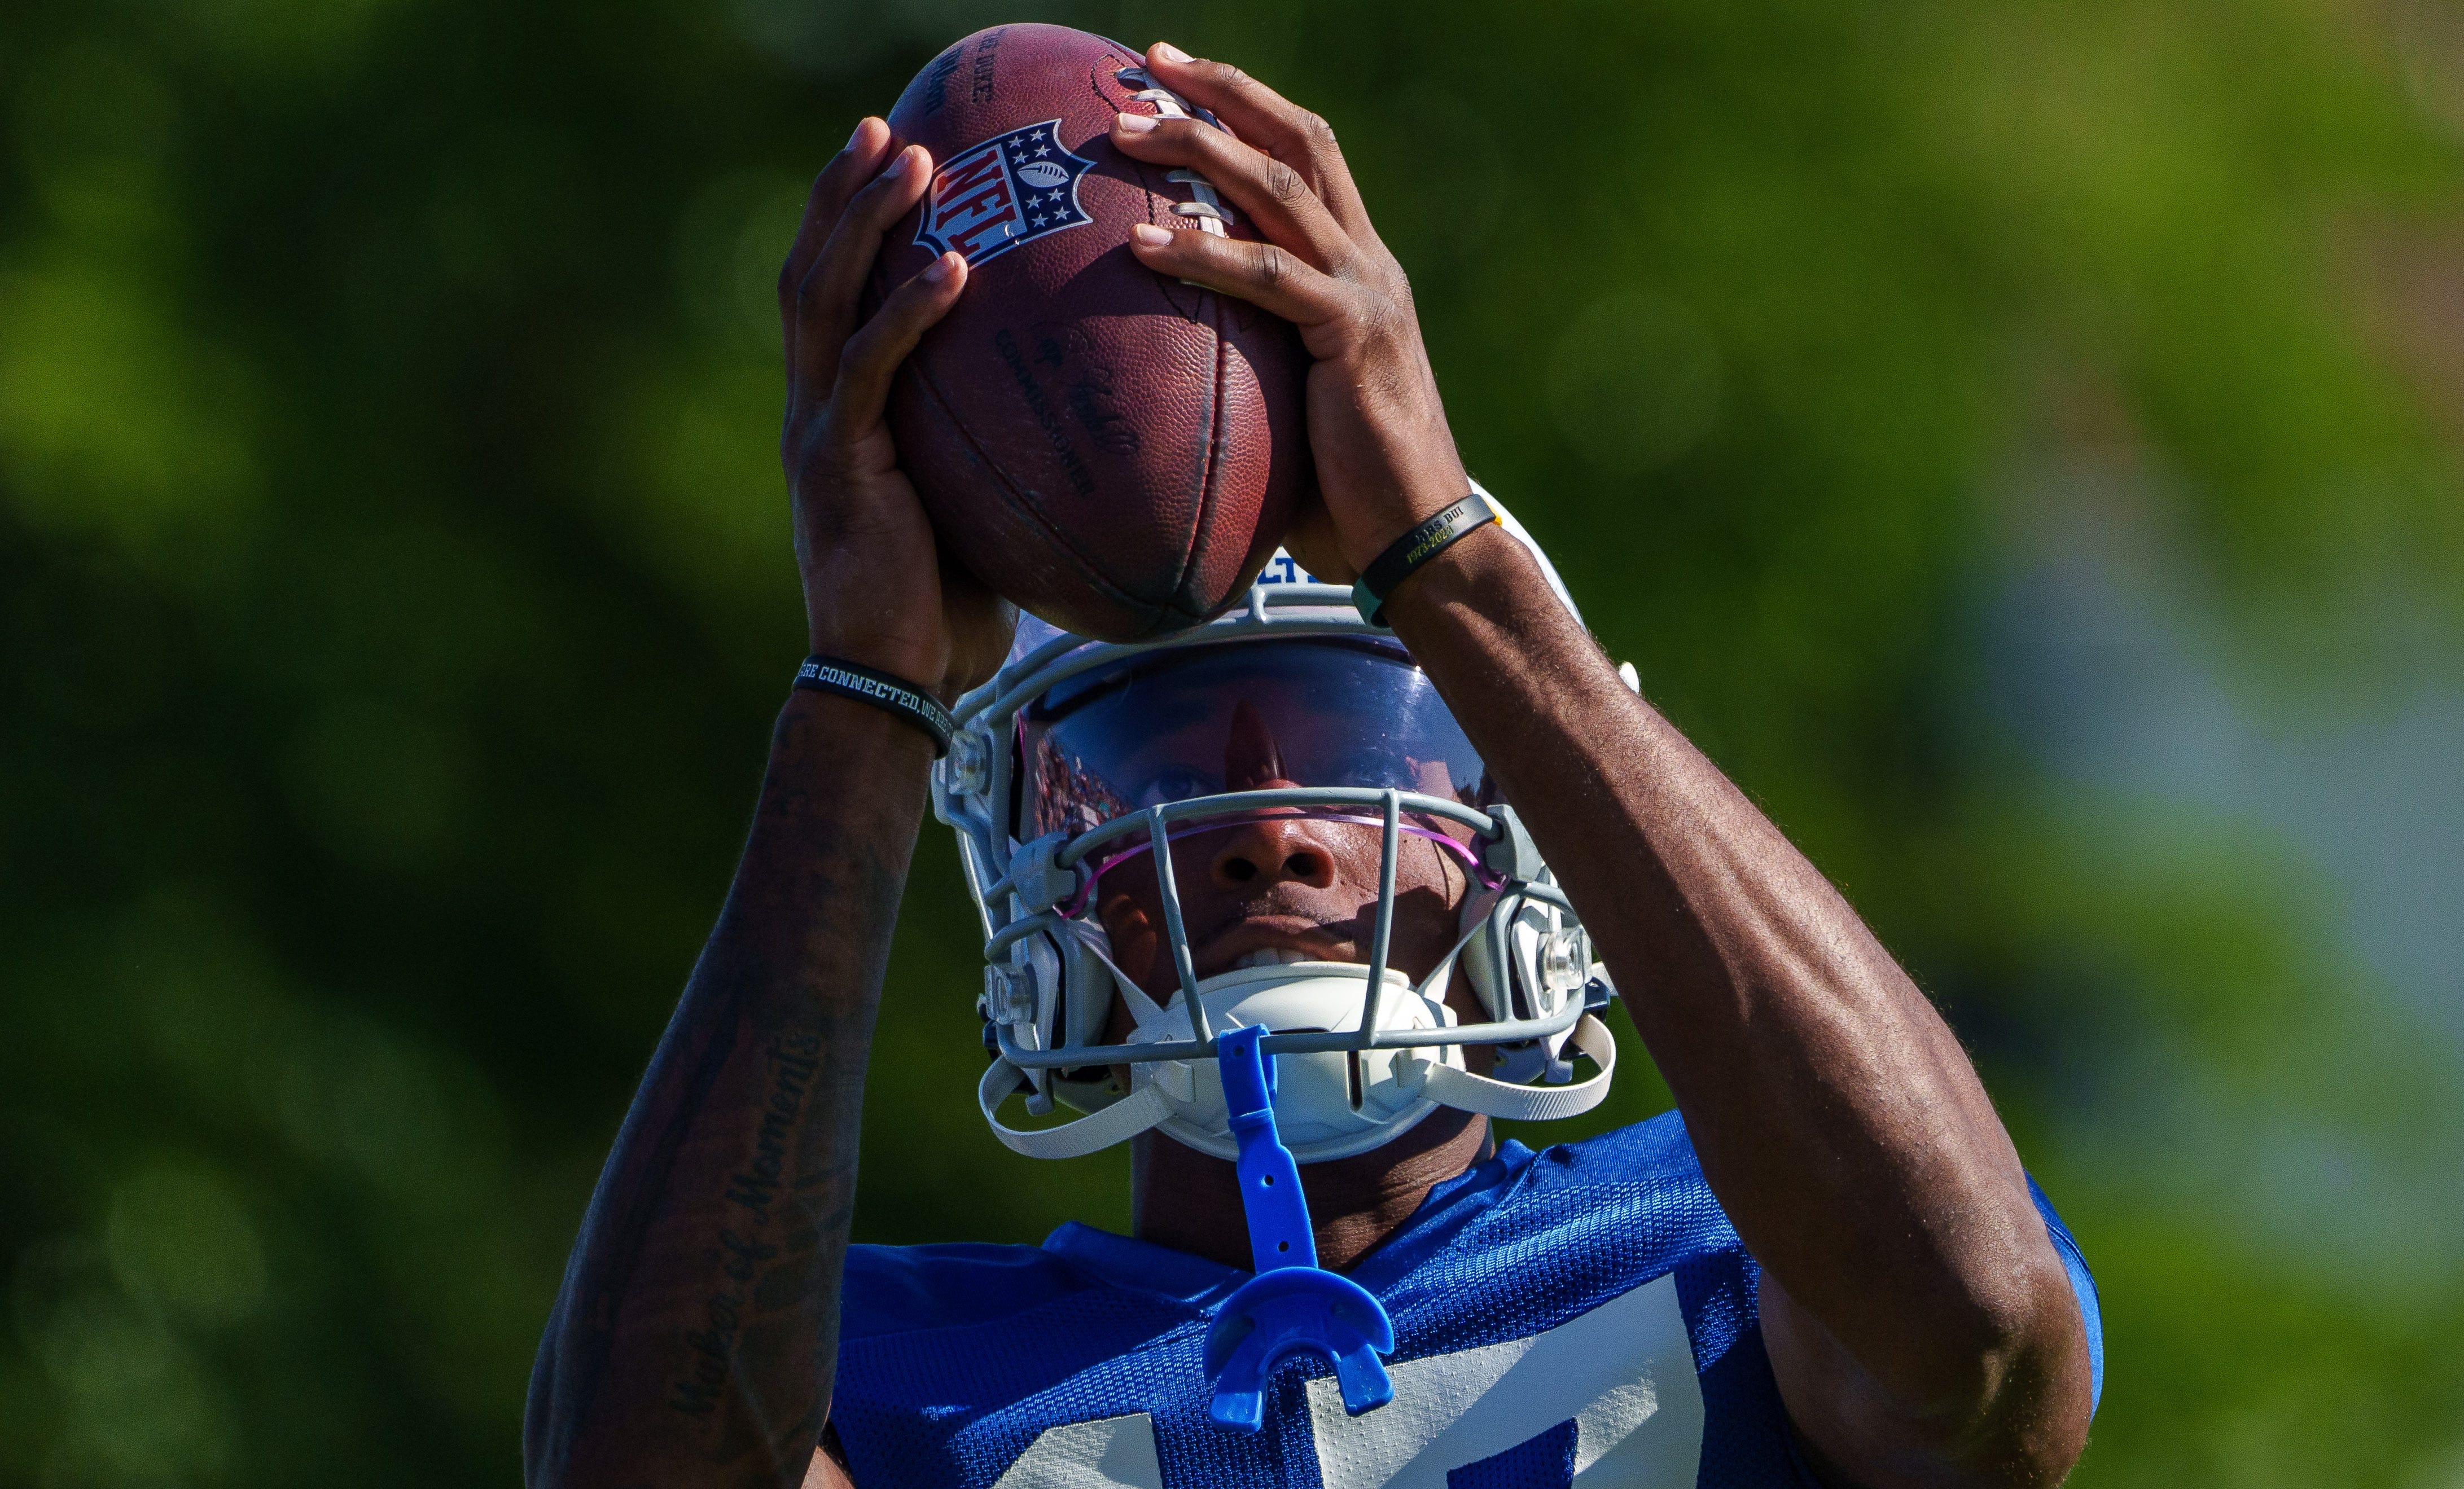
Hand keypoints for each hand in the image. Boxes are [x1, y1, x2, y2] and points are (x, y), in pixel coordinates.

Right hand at [780, 118, 1015, 696]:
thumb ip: (1000, 453)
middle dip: (845, 194)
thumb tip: (1084, 424)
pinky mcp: (837, 462)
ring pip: (825, 298)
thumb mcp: (976, 509)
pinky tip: (950, 267)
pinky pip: (868, 367)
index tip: (895, 159)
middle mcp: (816, 407)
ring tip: (911, 162)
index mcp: (841, 413)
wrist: (893, 683)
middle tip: (888, 127)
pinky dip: (907, 311)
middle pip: (813, 270)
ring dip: (865, 222)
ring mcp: (819, 431)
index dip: (852, 225)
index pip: (835, 295)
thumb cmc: (946, 610)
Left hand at [1108, 44, 1471, 582]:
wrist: (1421, 539)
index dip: (1246, 108)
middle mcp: (1369, 265)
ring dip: (1199, 148)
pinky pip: (1269, 276)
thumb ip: (1245, 364)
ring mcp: (1366, 293)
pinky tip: (1144, 243)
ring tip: (1123, 132)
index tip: (1174, 77)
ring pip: (1280, 187)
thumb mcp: (1291, 408)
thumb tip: (1158, 371)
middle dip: (1223, 92)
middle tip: (1145, 65)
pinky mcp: (1352, 334)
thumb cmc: (1348, 495)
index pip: (1308, 157)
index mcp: (1360, 272)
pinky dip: (1204, 252)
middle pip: (1300, 141)